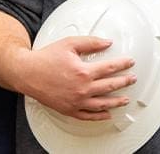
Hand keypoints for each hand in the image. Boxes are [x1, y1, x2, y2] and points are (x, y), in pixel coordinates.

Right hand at [14, 36, 136, 120]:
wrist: (27, 73)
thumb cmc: (46, 58)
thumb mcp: (69, 44)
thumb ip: (91, 42)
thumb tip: (107, 43)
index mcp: (83, 71)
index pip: (110, 68)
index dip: (123, 64)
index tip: (130, 63)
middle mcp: (82, 88)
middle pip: (110, 86)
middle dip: (124, 82)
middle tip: (132, 79)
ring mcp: (76, 101)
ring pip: (102, 104)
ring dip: (116, 102)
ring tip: (125, 100)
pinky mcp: (69, 109)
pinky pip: (87, 116)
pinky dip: (99, 116)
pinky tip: (106, 114)